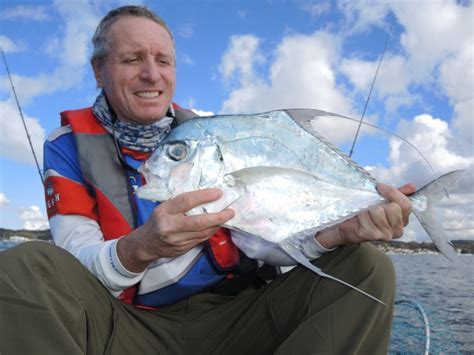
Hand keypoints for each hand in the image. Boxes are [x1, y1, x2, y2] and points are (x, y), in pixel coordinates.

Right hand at [117, 188, 234, 271]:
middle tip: (230, 211)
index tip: (218, 193)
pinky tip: (216, 225)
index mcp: (165, 211)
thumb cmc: (157, 220)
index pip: (186, 201)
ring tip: (227, 217)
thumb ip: (181, 203)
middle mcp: (170, 226)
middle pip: (199, 222)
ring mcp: (177, 240)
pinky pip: (201, 239)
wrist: (146, 244)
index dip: (204, 196)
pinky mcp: (182, 249)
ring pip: (203, 233)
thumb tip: (205, 195)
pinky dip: (211, 231)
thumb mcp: (164, 207)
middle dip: (218, 216)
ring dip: (217, 224)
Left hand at [316, 183, 415, 248]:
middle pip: (394, 208)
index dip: (393, 193)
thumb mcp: (381, 200)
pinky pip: (368, 218)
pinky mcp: (374, 236)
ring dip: (368, 208)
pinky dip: (361, 214)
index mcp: (403, 219)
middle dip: (378, 202)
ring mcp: (387, 234)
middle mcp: (398, 229)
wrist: (346, 225)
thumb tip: (412, 186)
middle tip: (369, 205)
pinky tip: (358, 218)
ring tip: (363, 212)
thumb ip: (396, 193)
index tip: (379, 187)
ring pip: (379, 211)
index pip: (406, 204)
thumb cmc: (365, 212)